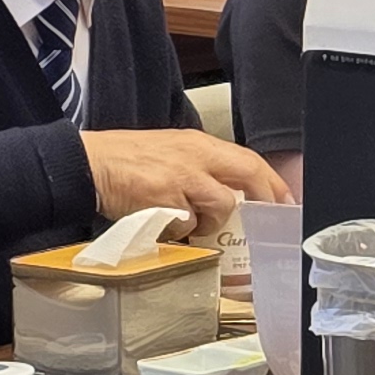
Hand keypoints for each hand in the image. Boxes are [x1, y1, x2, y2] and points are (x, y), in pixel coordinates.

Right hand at [80, 126, 287, 244]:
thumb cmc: (127, 160)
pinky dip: (180, 231)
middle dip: (265, 198)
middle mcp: (196, 156)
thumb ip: (201, 169)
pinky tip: (163, 224)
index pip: (249, 159)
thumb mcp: (171, 153)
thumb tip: (228, 194)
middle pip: (248, 173)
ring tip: (188, 223)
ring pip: (219, 205)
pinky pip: (186, 224)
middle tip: (269, 221)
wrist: (89, 164)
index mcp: (199, 144)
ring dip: (209, 221)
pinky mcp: (164, 200)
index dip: (272, 183)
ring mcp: (181, 178)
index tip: (285, 202)